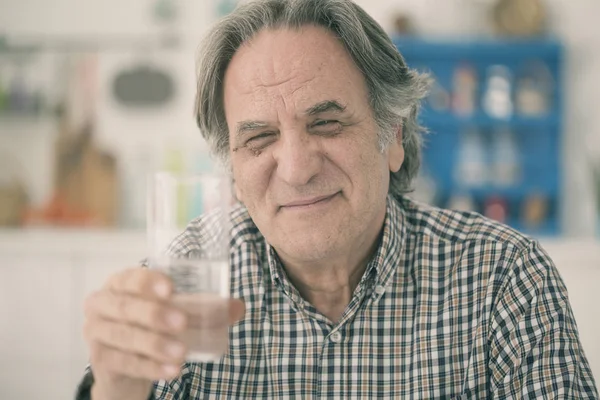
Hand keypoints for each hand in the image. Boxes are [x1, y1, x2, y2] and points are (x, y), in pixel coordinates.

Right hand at [83, 268, 244, 399]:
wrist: (126, 365)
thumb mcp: (174, 312)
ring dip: (155, 344)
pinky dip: (150, 367)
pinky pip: (124, 362)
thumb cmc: (151, 326)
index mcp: (120, 283)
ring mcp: (95, 332)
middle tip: (182, 322)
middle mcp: (101, 303)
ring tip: (181, 353)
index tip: (171, 289)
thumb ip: (206, 308)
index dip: (148, 281)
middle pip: (124, 306)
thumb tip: (238, 306)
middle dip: (154, 314)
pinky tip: (172, 371)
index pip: (130, 277)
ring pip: (124, 336)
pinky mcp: (99, 359)